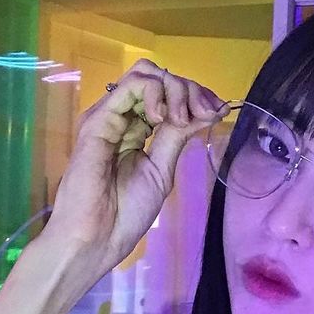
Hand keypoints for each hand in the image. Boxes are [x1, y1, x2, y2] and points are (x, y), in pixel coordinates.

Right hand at [40, 58, 228, 269]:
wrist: (95, 238)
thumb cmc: (125, 214)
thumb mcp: (162, 170)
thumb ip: (177, 136)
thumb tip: (205, 110)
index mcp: (139, 130)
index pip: (168, 94)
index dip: (196, 96)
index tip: (218, 111)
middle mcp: (124, 117)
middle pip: (159, 78)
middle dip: (190, 90)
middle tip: (205, 113)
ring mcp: (110, 115)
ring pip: (146, 75)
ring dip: (175, 88)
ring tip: (182, 118)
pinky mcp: (98, 119)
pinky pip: (129, 86)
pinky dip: (155, 92)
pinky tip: (164, 118)